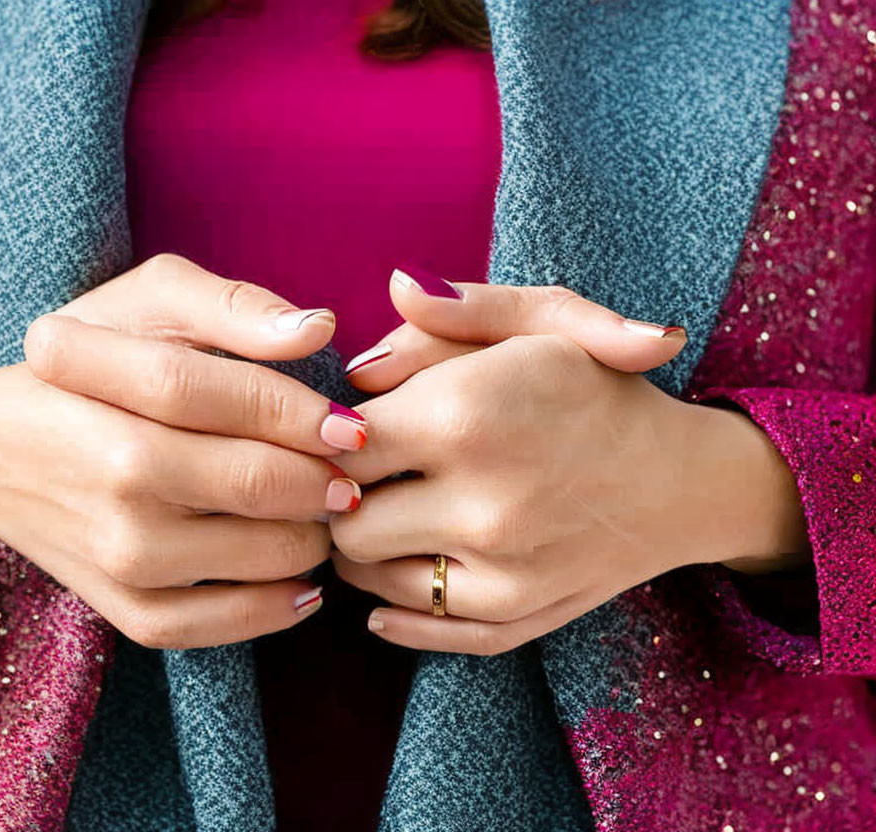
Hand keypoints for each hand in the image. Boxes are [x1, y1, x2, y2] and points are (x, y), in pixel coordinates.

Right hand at [0, 254, 368, 648]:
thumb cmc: (84, 364)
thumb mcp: (145, 301)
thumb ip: (231, 306)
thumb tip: (318, 328)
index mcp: (119, 391)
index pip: (243, 403)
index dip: (312, 417)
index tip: (351, 428)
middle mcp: (120, 478)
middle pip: (263, 485)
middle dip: (326, 481)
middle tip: (345, 474)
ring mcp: (120, 552)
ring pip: (262, 557)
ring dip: (312, 537)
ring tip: (315, 513)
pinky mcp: (119, 605)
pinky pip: (219, 626)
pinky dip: (274, 608)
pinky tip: (300, 583)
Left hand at [330, 270, 809, 654]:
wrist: (681, 480)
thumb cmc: (598, 388)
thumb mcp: (539, 320)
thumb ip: (449, 314)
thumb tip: (356, 355)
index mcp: (466, 416)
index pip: (337, 444)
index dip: (331, 436)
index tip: (354, 429)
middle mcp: (479, 505)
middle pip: (343, 516)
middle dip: (343, 491)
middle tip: (367, 472)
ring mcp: (498, 573)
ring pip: (366, 575)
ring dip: (365, 543)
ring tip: (393, 509)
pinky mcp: (514, 617)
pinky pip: (415, 626)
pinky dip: (392, 603)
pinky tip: (401, 564)